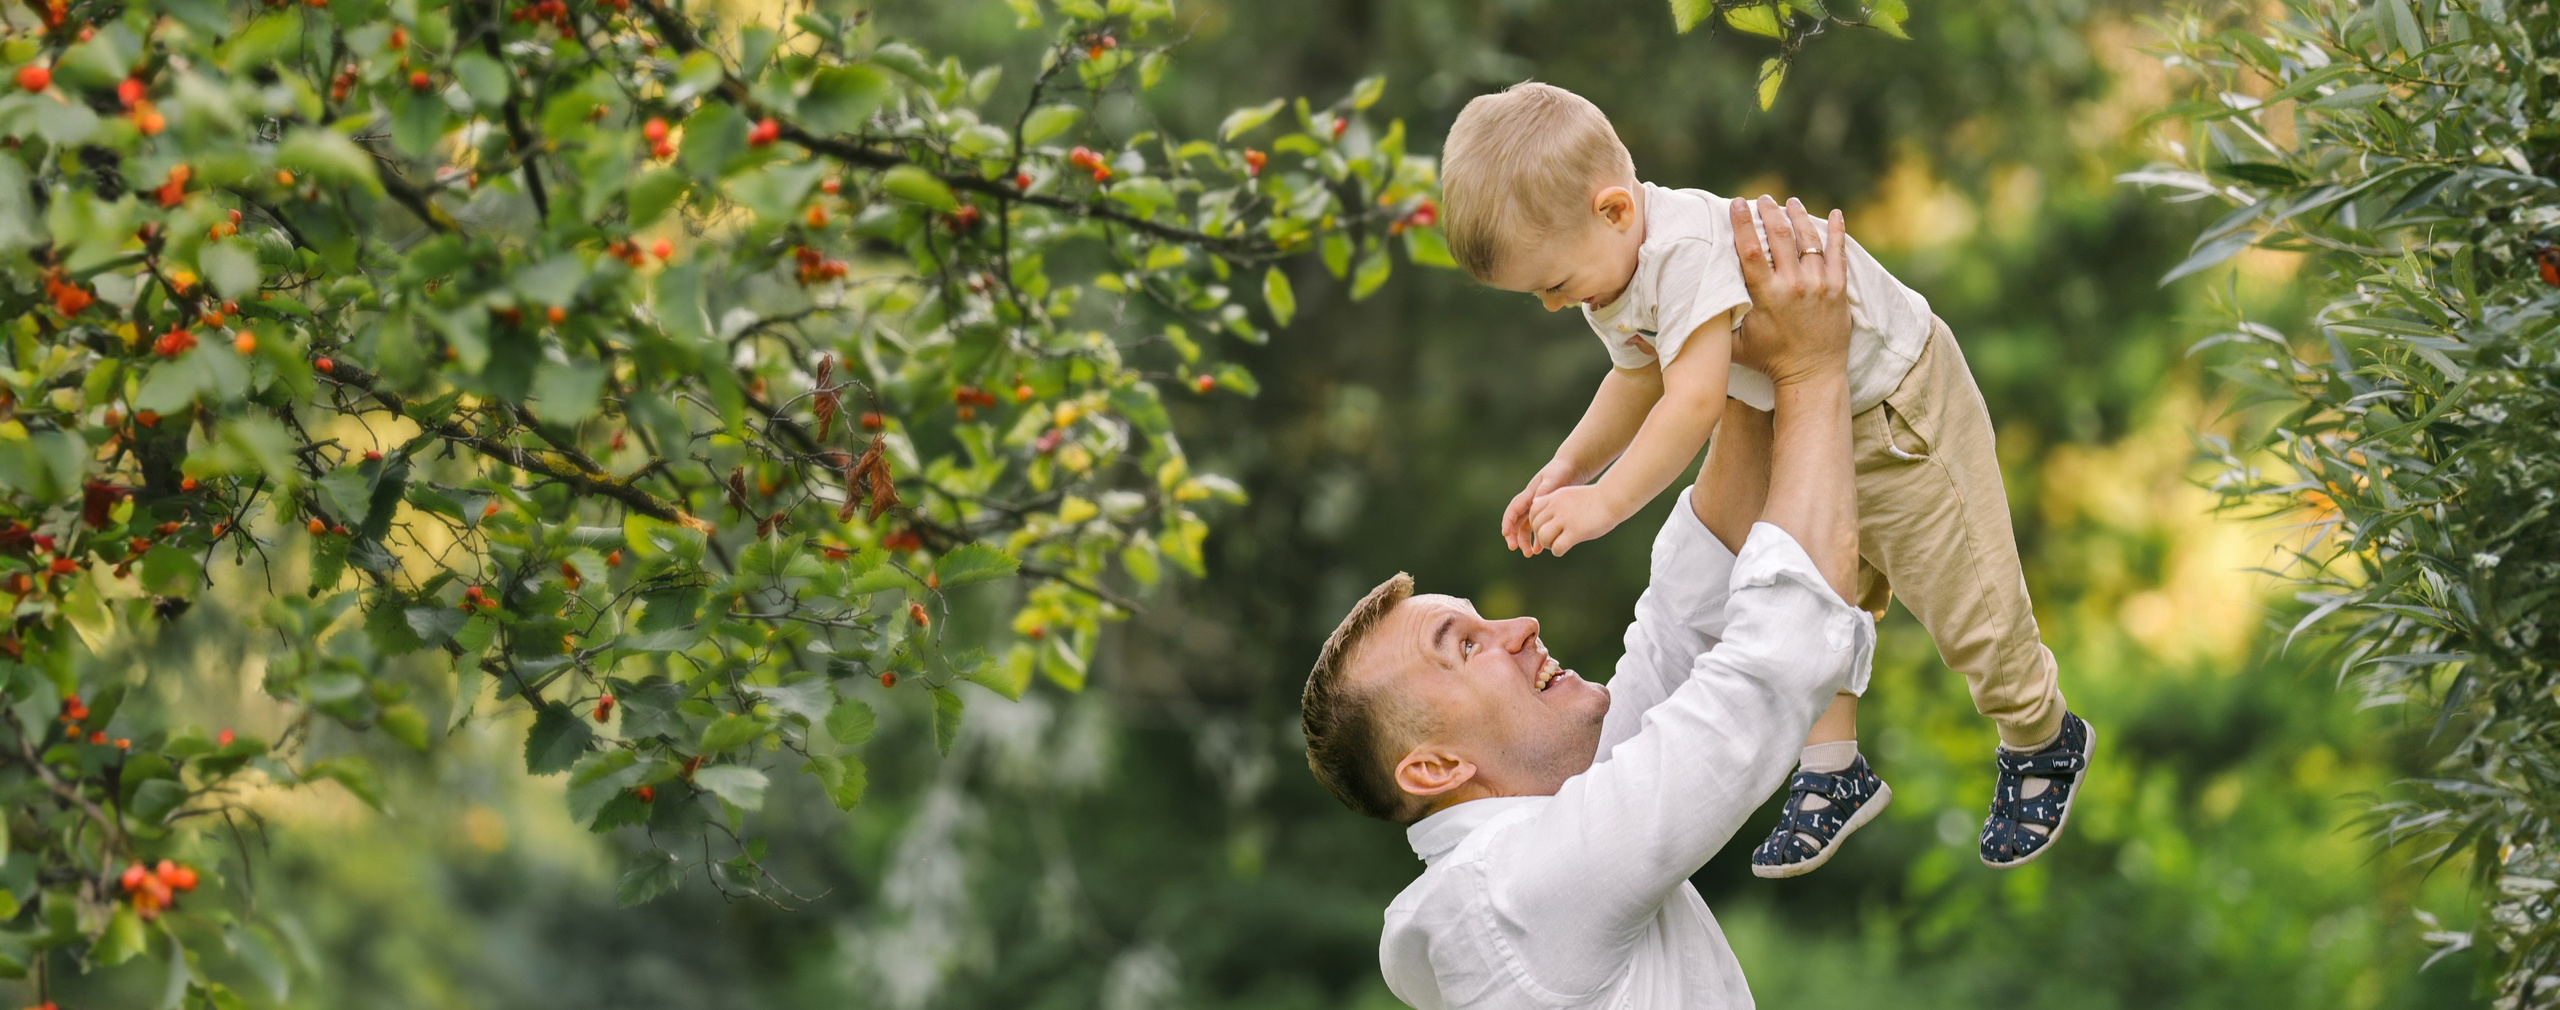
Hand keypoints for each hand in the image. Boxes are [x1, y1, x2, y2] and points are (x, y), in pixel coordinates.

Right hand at [1503, 458, 1587, 554]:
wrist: (1571, 468)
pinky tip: (1540, 549)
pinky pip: (1537, 528)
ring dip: (1524, 540)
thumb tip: (1535, 502)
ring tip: (1528, 553)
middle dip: (1513, 535)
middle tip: (1513, 548)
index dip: (1507, 522)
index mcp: (1529, 495)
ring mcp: (1536, 509)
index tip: (1505, 534)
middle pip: (1516, 522)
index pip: (1513, 510)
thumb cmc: (1561, 471)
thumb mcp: (1553, 479)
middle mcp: (1529, 503)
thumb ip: (1545, 490)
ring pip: (1525, 528)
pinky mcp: (1545, 513)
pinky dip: (1537, 539)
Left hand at [1527, 483, 1632, 556]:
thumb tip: (1535, 502)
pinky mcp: (1575, 532)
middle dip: (1540, 535)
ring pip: (1543, 537)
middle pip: (1536, 525)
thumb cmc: (1593, 498)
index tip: (1545, 528)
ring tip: (1555, 545)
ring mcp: (1565, 519)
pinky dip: (1557, 551)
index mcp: (1555, 497)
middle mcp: (1557, 507)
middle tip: (1550, 539)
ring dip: (1547, 544)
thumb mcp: (1568, 493)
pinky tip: (1563, 549)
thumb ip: (1551, 499)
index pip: (1533, 511)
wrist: (1612, 498)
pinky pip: (1557, 547)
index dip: (1536, 522)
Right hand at [1729, 196, 1850, 386]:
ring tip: (1789, 202)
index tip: (1736, 203)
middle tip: (1762, 199)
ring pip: (1808, 239)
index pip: (1751, 251)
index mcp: (1766, 296)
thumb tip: (1685, 309)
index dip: (1742, 224)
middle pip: (1779, 236)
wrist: (1812, 376)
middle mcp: (1793, 286)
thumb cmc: (1769, 361)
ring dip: (1797, 216)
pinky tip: (1835, 213)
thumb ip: (1715, 324)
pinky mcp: (1838, 289)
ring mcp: (1819, 286)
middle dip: (1769, 213)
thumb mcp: (1735, 345)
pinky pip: (1838, 253)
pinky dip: (1837, 231)